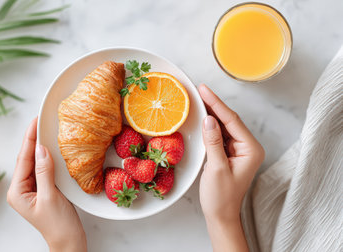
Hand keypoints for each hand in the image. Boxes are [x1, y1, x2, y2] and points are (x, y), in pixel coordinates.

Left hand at [7, 118, 86, 251]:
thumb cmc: (59, 225)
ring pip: (36, 162)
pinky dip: (48, 158)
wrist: (69, 242)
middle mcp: (21, 189)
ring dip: (41, 147)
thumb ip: (44, 171)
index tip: (35, 121)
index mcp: (18, 191)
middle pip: (27, 159)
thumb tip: (41, 148)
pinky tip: (53, 148)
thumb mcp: (50, 197)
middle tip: (41, 121)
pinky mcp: (43, 190)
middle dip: (34, 140)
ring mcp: (32, 189)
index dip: (29, 139)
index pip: (23, 159)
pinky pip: (44, 169)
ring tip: (46, 129)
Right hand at [198, 84, 264, 251]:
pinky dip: (210, 126)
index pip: (232, 120)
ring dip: (211, 114)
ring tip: (198, 99)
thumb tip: (208, 118)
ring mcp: (239, 150)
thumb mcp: (216, 168)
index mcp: (251, 149)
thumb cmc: (220, 197)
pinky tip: (201, 117)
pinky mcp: (229, 154)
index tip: (204, 89)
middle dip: (214, 105)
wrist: (221, 216)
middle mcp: (247, 147)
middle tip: (199, 90)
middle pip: (229, 120)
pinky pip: (219, 135)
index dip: (216, 104)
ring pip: (224, 126)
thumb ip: (213, 141)